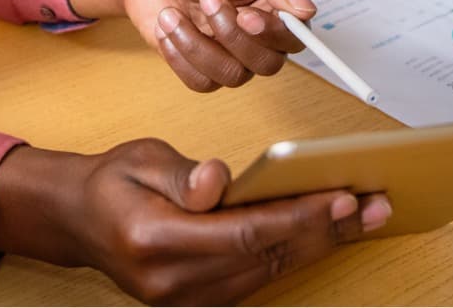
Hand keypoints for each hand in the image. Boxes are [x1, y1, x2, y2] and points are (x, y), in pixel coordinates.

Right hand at [0, 140, 390, 304]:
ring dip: (319, 244)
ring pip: (268, 273)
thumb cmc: (113, 182)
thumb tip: (219, 182)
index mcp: (154, 241)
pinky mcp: (198, 303)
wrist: (78, 221)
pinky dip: (295, 254)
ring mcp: (185, 301)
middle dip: (324, 231)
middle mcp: (172, 284)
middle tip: (374, 206)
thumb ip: (182, 175)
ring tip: (364, 216)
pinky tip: (327, 233)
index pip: (242, 233)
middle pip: (264, 258)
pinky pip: (257, 279)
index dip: (296, 217)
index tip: (339, 198)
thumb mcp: (140, 159)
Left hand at [73, 0, 316, 92]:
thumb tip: (306, 9)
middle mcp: (257, 36)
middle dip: (233, 36)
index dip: (274, 33)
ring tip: (173, 13)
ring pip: (234, 75)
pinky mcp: (200, 67)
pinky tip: (167, 28)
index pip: (295, 36)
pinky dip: (181, 56)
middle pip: (268, 63)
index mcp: (274, 6)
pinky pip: (202, 82)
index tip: (247, 14)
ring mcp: (228, 54)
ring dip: (199, 45)